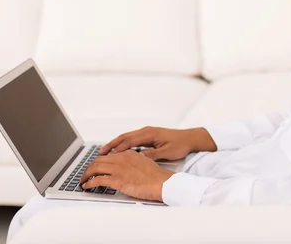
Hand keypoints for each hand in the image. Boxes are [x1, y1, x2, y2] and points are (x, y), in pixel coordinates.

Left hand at [79, 151, 174, 201]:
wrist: (161, 182)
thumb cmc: (156, 176)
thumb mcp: (144, 162)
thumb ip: (134, 161)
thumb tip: (128, 166)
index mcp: (128, 154)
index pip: (108, 155)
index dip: (98, 161)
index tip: (94, 166)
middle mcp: (121, 159)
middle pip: (98, 160)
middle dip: (89, 167)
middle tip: (85, 174)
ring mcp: (119, 169)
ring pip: (95, 168)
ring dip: (86, 175)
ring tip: (83, 180)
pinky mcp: (117, 180)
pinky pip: (98, 180)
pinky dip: (90, 183)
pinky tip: (87, 186)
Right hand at [99, 126, 216, 160]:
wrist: (190, 138)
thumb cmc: (180, 144)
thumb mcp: (166, 152)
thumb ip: (152, 155)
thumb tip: (138, 158)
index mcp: (149, 134)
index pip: (129, 141)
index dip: (118, 149)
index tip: (108, 156)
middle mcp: (146, 131)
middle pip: (124, 137)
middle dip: (111, 145)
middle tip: (100, 153)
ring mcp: (147, 132)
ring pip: (127, 137)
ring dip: (115, 144)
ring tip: (105, 152)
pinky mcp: (148, 135)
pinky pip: (132, 139)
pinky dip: (123, 144)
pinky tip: (119, 150)